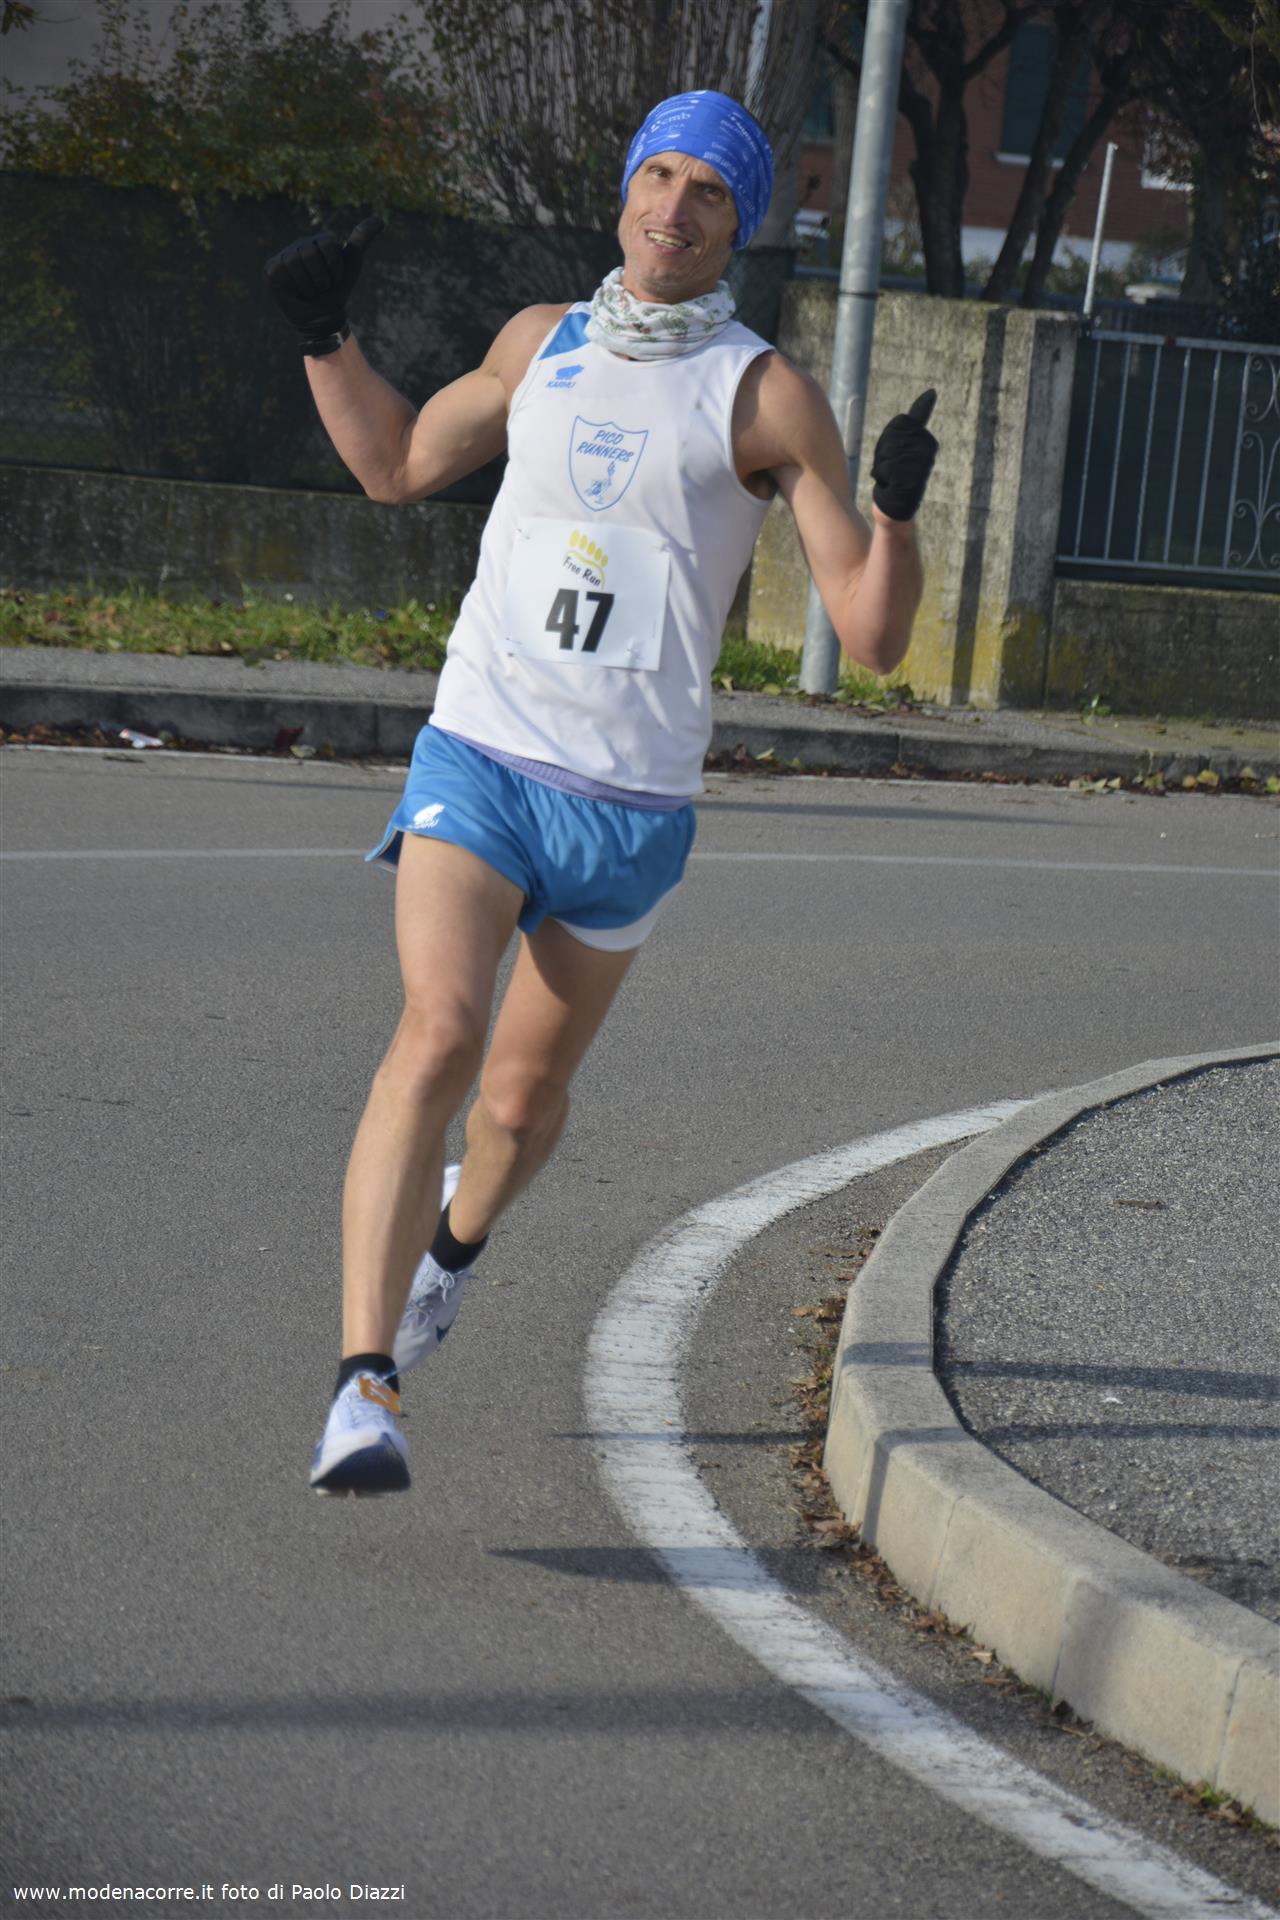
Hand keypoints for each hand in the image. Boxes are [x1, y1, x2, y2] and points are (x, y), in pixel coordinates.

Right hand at [264, 217, 383, 347]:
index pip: (327, 243)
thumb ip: (361, 240)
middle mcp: (299, 244)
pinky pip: (283, 270)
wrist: (323, 318)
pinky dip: (294, 286)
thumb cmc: (337, 291)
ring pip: (296, 260)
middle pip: (311, 251)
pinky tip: (296, 291)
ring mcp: (284, 255)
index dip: (335, 266)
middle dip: (322, 276)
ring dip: (309, 284)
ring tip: (310, 291)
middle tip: (322, 286)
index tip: (335, 278)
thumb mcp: (352, 265)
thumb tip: (380, 219)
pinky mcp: (272, 269)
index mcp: (318, 240)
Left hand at [870, 389, 938, 521]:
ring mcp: (920, 468)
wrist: (896, 510)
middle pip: (891, 436)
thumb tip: (932, 391)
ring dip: (881, 467)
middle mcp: (928, 454)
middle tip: (891, 470)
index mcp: (928, 443)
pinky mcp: (910, 483)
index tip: (895, 454)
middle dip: (883, 453)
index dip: (888, 439)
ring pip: (887, 452)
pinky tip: (889, 487)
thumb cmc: (897, 475)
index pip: (899, 423)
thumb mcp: (904, 442)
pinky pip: (885, 469)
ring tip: (890, 479)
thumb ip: (917, 417)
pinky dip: (881, 479)